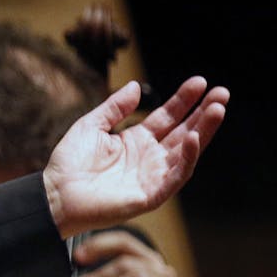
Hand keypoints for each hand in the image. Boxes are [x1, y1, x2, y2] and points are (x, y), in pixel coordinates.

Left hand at [42, 77, 227, 237]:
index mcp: (136, 140)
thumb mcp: (91, 126)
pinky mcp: (151, 195)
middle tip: (222, 92)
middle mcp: (149, 157)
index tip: (199, 82)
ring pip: (187, 151)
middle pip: (184, 131)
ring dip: (203, 131)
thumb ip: (114, 108)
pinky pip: (176, 176)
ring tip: (217, 108)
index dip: (184, 100)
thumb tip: (137, 86)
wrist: (54, 194)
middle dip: (204, 113)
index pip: (168, 117)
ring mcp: (152, 176)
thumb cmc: (69, 163)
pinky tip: (194, 138)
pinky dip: (187, 158)